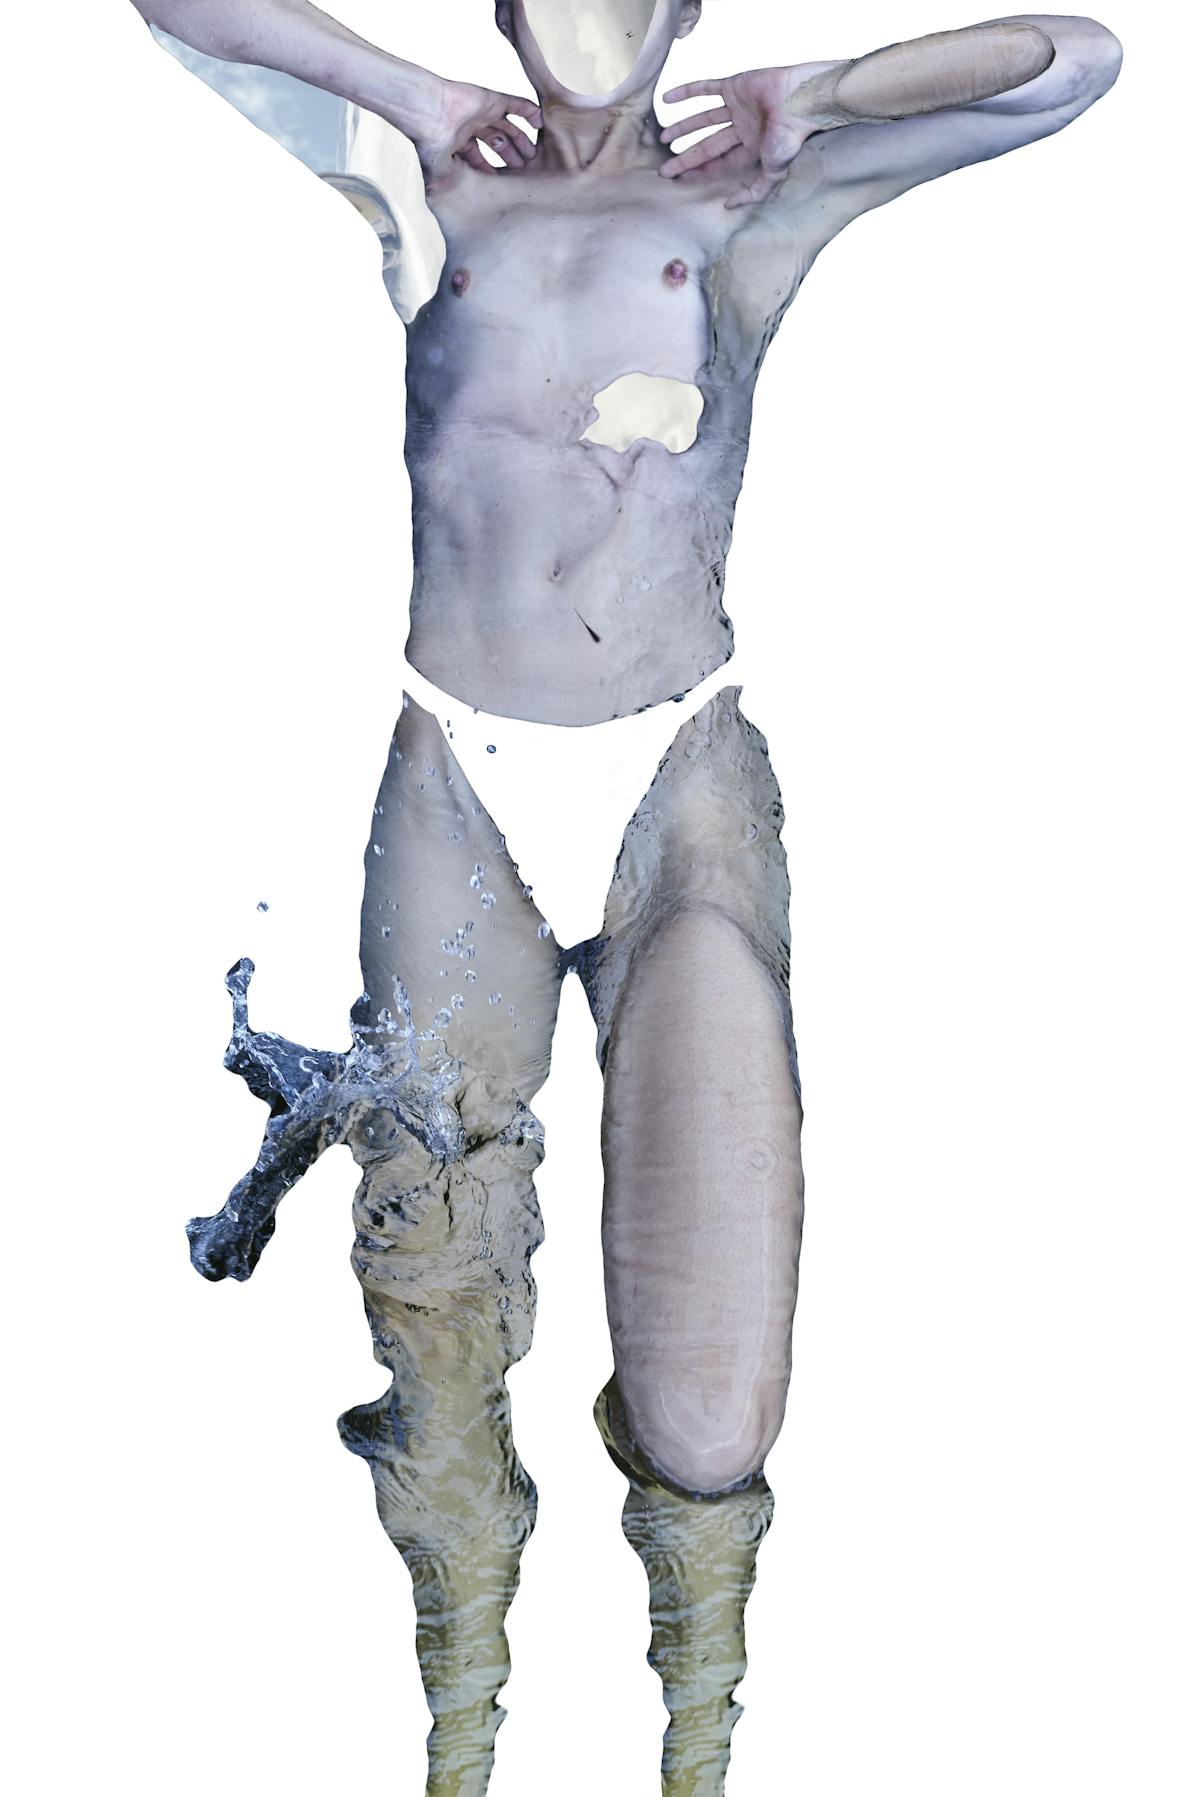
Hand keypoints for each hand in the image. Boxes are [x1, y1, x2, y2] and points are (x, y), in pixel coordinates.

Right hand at [412, 77, 541, 174]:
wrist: (429, 112)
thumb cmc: (430, 140)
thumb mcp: (439, 170)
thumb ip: (446, 185)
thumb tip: (446, 204)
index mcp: (458, 142)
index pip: (479, 158)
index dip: (492, 169)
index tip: (506, 183)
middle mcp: (471, 126)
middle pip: (497, 142)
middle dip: (511, 155)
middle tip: (524, 169)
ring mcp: (482, 112)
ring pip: (507, 127)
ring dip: (520, 139)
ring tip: (533, 153)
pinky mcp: (491, 99)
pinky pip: (515, 106)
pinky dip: (528, 112)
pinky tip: (539, 122)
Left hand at [660, 66, 821, 207]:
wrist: (800, 100)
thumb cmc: (790, 136)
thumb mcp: (773, 173)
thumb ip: (754, 192)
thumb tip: (728, 205)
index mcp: (751, 148)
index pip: (719, 164)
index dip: (698, 173)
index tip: (679, 180)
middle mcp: (742, 128)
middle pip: (707, 145)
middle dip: (685, 158)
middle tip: (664, 169)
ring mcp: (737, 106)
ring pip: (703, 119)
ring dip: (683, 128)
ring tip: (664, 139)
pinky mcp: (734, 85)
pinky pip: (705, 88)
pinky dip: (686, 92)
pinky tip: (666, 99)